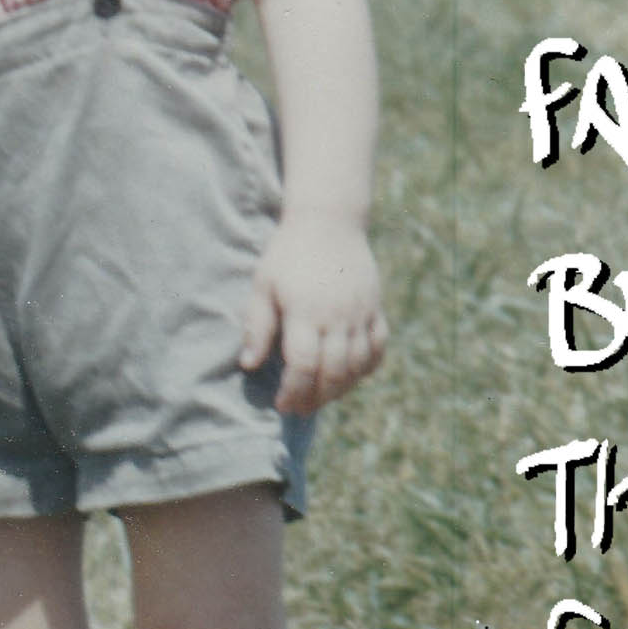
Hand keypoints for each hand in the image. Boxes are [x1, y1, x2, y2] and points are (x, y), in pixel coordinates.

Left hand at [238, 213, 386, 415]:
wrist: (329, 220)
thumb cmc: (289, 253)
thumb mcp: (264, 284)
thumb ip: (257, 324)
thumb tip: (248, 364)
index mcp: (306, 311)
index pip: (304, 365)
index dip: (293, 391)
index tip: (281, 404)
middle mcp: (337, 315)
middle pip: (333, 371)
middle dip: (315, 398)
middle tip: (299, 409)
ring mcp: (361, 312)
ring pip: (357, 364)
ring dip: (340, 388)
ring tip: (321, 397)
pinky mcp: (375, 307)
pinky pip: (379, 346)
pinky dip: (367, 367)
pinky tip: (351, 376)